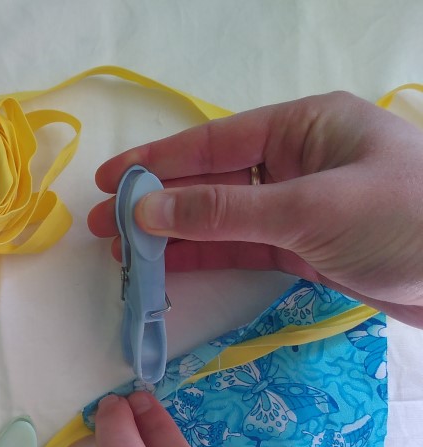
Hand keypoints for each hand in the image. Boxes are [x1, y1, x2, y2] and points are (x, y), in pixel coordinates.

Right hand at [87, 91, 422, 326]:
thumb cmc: (404, 219)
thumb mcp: (309, 209)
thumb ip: (223, 213)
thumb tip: (144, 212)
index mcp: (305, 127)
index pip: (213, 143)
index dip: (155, 163)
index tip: (106, 182)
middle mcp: (298, 161)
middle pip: (211, 181)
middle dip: (157, 205)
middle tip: (102, 229)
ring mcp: (302, 207)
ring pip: (223, 220)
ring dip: (175, 237)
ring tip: (124, 256)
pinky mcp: (308, 249)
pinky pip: (244, 249)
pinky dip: (207, 260)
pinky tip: (170, 270)